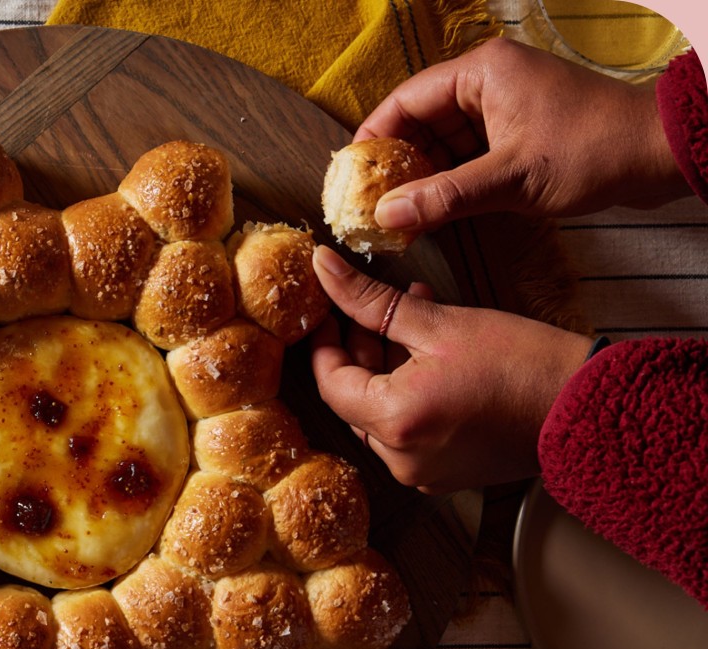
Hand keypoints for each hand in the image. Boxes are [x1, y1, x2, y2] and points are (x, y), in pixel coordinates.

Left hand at [309, 246, 592, 492]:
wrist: (589, 407)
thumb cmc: (525, 363)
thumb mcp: (440, 322)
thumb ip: (371, 300)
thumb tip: (327, 269)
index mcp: (394, 422)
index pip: (330, 382)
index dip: (324, 342)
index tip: (326, 312)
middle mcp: (401, 459)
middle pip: (354, 400)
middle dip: (359, 351)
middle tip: (368, 309)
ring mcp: (423, 473)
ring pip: (381, 415)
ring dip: (386, 369)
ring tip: (408, 321)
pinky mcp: (445, 473)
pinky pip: (409, 432)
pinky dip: (409, 395)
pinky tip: (428, 358)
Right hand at [356, 38, 689, 232]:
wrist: (657, 155)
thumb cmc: (592, 151)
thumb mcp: (509, 180)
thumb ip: (443, 197)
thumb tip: (387, 217)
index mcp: (481, 72)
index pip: (405, 100)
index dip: (373, 139)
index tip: (350, 175)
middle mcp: (487, 82)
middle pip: (420, 121)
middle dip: (394, 163)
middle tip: (367, 202)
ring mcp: (503, 106)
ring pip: (442, 141)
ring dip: (421, 176)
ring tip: (394, 213)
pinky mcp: (517, 131)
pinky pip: (467, 153)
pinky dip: (448, 180)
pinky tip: (430, 211)